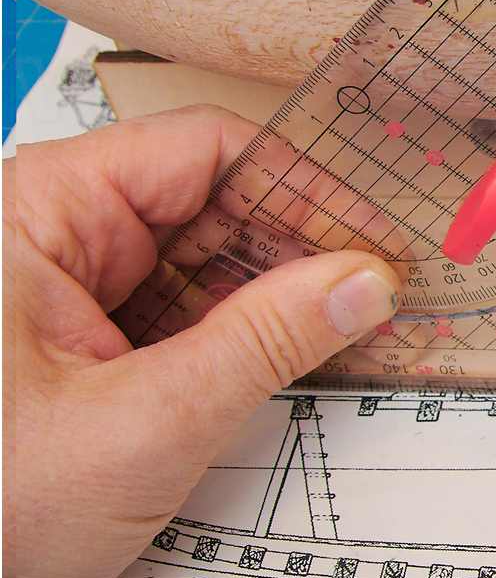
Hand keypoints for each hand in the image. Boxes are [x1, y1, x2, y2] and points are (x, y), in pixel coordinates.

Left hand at [2, 106, 399, 577]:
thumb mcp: (143, 426)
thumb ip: (265, 343)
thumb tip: (363, 282)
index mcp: (36, 213)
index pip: (200, 151)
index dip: (300, 185)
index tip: (372, 235)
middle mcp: (49, 232)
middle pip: (209, 202)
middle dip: (296, 246)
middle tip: (378, 288)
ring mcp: (63, 286)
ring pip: (202, 258)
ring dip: (275, 294)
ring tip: (351, 325)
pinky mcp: (79, 336)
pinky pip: (179, 308)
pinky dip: (240, 331)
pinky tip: (295, 352)